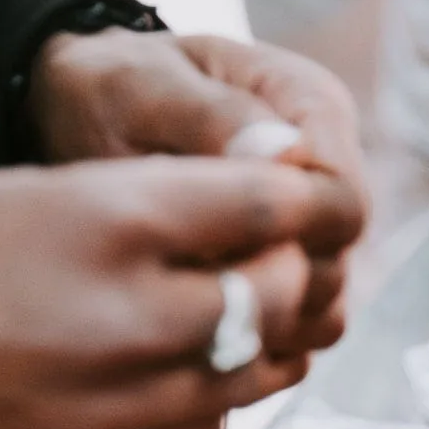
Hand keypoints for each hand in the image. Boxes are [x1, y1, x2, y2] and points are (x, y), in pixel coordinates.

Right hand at [0, 155, 353, 428]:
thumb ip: (149, 202)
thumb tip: (251, 207)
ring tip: (241, 312)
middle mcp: (140, 316)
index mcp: (114, 222)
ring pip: (264, 370)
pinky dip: (220, 396)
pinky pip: (213, 427)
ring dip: (270, 339)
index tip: (325, 198)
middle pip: (284, 292)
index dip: (315, 200)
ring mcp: (134, 402)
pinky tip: (183, 372)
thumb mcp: (32, 194)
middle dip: (294, 269)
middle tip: (278, 255)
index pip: (273, 205)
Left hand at [28, 27, 367, 342]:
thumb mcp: (145, 87)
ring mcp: (309, 230)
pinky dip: (250, 341)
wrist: (85, 115)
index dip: (290, 237)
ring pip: (324, 311)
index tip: (211, 243)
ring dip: (260, 323)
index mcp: (312, 108)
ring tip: (182, 305)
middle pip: (337, 265)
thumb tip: (284, 157)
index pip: (343, 202)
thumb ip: (213, 116)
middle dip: (267, 284)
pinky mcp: (285, 275)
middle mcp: (325, 174)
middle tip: (184, 282)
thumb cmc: (115, 91)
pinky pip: (293, 334)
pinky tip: (193, 329)